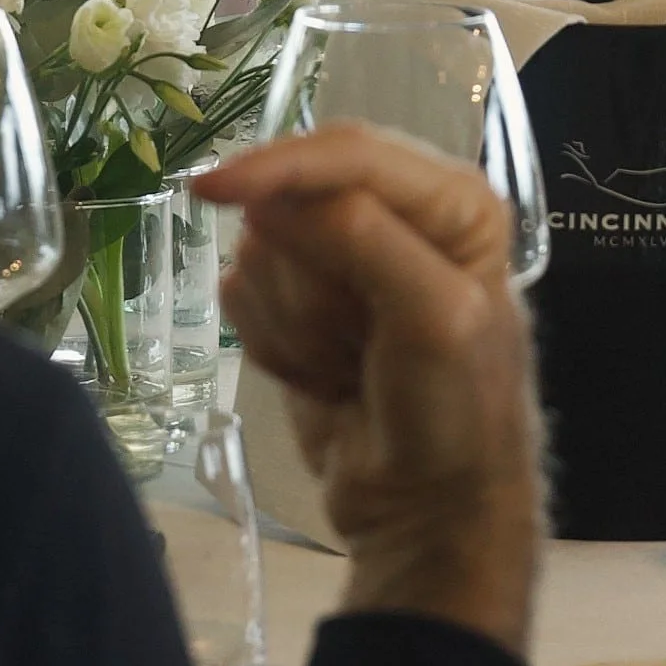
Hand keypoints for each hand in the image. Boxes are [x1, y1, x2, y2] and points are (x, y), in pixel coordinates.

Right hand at [195, 120, 544, 652]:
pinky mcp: (297, 305)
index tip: (211, 192)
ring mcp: (341, 261)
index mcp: (450, 198)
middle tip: (357, 342)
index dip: (278, 168)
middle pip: (293, 205)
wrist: (428, 512)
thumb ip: (365, 241)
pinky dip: (274, 344)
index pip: (347, 152)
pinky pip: (243, 296)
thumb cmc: (455, 414)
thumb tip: (276, 197)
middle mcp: (397, 215)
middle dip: (308, 282)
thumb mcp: (435, 318)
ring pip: (261, 253)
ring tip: (349, 366)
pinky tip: (322, 377)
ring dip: (295, 323)